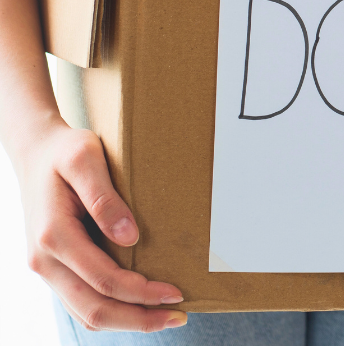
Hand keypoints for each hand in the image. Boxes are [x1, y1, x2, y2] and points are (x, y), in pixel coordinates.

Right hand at [17, 121, 186, 331]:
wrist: (36, 152)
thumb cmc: (65, 152)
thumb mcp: (85, 158)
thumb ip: (104, 197)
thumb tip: (129, 237)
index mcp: (54, 236)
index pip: (103, 280)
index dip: (141, 292)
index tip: (175, 293)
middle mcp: (44, 260)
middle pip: (93, 309)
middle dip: (138, 318)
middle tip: (179, 317)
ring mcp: (47, 268)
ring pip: (85, 313)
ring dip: (126, 320)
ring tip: (165, 316)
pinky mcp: (56, 268)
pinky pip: (81, 301)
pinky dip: (112, 310)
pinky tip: (139, 305)